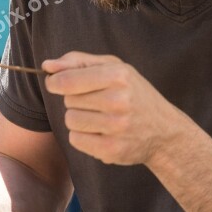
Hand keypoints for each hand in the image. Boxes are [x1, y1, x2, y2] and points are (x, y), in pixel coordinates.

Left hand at [43, 52, 196, 165]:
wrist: (164, 130)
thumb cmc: (133, 93)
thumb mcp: (113, 68)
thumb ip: (78, 62)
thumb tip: (47, 65)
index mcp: (118, 76)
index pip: (67, 80)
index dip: (55, 83)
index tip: (57, 84)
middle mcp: (119, 101)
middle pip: (68, 101)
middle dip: (76, 100)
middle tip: (98, 102)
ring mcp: (117, 127)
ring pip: (71, 121)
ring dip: (79, 119)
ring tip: (100, 118)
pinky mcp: (112, 149)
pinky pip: (76, 140)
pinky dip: (84, 137)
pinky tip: (102, 133)